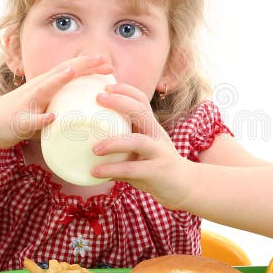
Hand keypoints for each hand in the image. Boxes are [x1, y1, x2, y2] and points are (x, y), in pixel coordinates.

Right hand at [0, 56, 113, 149]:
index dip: (88, 65)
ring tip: (73, 72)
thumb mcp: (45, 109)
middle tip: (104, 60)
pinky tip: (51, 117)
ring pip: (44, 89)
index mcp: (45, 86)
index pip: (69, 71)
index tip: (108, 64)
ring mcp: (27, 102)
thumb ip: (62, 109)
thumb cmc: (19, 117)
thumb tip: (86, 116)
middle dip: (82, 65)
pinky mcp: (19, 120)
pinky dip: (41, 118)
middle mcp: (37, 89)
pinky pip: (31, 120)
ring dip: (58, 80)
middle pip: (61, 72)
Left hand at [91, 83, 197, 208]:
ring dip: (114, 143)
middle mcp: (157, 135)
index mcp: (152, 126)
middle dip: (120, 102)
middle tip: (98, 99)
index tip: (105, 86)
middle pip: (141, 112)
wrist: (184, 186)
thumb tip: (88, 136)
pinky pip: (132, 169)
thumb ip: (124, 139)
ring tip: (94, 149)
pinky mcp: (156, 172)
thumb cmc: (155, 164)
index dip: (125, 90)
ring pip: (137, 141)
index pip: (142, 100)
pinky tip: (95, 172)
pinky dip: (112, 169)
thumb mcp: (142, 147)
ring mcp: (159, 153)